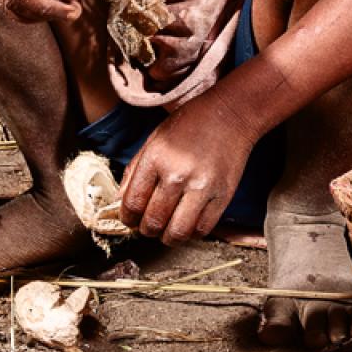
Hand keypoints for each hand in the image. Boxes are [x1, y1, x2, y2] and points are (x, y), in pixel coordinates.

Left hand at [118, 93, 259, 244]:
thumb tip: (121, 203)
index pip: (132, 204)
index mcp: (156, 159)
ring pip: (177, 233)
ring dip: (168, 237)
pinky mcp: (223, 196)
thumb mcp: (154, 140)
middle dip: (146, 229)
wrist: (230, 115)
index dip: (127, 218)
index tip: (131, 219)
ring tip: (167, 229)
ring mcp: (202, 187)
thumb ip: (135, 172)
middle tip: (149, 225)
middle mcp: (178, 175)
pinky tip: (188, 222)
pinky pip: (203, 230)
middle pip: (153, 222)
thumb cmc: (190, 124)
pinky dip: (191, 233)